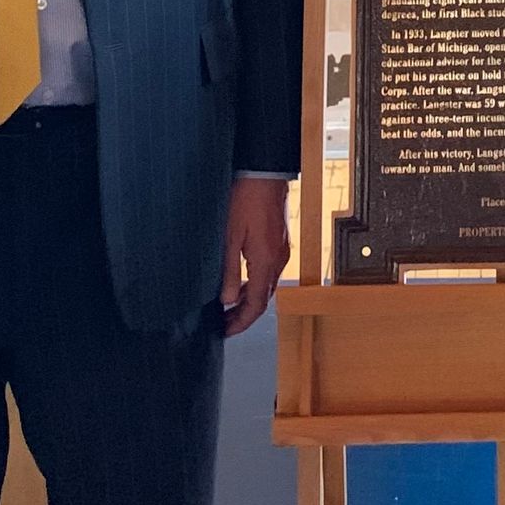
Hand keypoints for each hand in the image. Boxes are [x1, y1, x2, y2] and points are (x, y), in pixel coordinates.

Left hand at [220, 178, 290, 335]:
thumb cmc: (245, 199)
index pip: (257, 304)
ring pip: (268, 285)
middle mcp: (278, 260)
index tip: (226, 331)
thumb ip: (229, 271)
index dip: (241, 322)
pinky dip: (256, 283)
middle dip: (244, 314)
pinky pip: (269, 271)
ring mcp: (281, 251)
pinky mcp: (279, 242)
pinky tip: (241, 281)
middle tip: (223, 322)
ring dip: (250, 299)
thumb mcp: (229, 237)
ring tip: (229, 306)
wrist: (265, 173)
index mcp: (266, 262)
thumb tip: (227, 299)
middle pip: (264, 298)